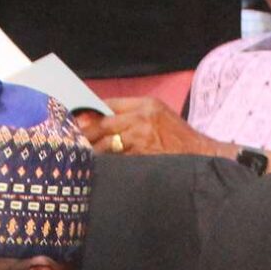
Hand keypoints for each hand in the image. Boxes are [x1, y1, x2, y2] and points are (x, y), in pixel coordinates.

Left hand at [72, 98, 230, 159]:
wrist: (201, 154)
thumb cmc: (178, 137)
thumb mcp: (159, 116)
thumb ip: (134, 115)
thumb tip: (103, 119)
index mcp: (146, 104)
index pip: (110, 103)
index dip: (90, 111)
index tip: (75, 118)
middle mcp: (142, 117)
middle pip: (104, 123)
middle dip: (85, 131)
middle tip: (69, 138)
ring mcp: (143, 137)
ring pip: (108, 143)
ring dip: (92, 149)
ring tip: (79, 154)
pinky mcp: (143, 155)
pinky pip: (118, 159)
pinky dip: (106, 162)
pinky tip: (96, 165)